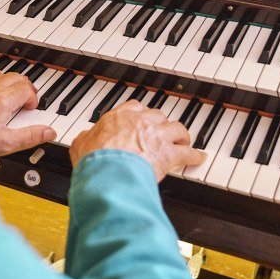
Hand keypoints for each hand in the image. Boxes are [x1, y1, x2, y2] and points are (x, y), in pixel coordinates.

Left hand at [0, 72, 56, 159]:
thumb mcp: (4, 143)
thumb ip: (29, 137)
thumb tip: (48, 132)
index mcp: (4, 100)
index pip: (27, 89)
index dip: (33, 99)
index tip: (30, 110)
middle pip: (17, 77)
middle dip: (26, 88)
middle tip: (27, 101)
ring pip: (3, 75)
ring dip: (12, 83)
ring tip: (14, 96)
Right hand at [70, 100, 205, 180]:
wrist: (108, 172)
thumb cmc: (94, 160)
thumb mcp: (80, 144)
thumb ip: (84, 138)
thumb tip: (82, 138)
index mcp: (120, 116)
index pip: (136, 106)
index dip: (141, 114)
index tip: (142, 119)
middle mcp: (141, 121)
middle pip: (159, 115)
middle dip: (161, 124)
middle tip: (161, 132)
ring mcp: (157, 136)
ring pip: (177, 129)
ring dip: (180, 135)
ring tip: (182, 140)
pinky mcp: (168, 154)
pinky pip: (188, 152)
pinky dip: (195, 155)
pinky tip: (199, 158)